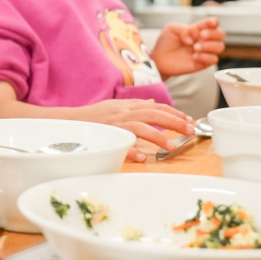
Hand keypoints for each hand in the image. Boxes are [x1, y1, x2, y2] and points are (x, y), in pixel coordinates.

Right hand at [72, 99, 194, 161]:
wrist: (70, 121)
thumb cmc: (94, 116)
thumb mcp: (116, 105)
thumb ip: (135, 104)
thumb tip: (153, 101)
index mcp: (128, 105)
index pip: (156, 106)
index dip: (174, 113)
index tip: (189, 121)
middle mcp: (123, 112)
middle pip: (153, 114)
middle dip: (174, 121)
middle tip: (190, 130)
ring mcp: (115, 124)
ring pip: (140, 127)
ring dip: (157, 136)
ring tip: (171, 146)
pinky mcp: (105, 135)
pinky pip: (119, 144)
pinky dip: (130, 150)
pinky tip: (141, 157)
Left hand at [151, 18, 225, 77]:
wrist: (159, 59)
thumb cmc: (166, 42)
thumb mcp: (171, 29)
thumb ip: (182, 29)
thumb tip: (192, 38)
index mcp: (197, 29)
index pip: (212, 24)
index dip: (214, 22)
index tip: (211, 23)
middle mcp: (203, 40)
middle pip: (221, 34)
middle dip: (213, 34)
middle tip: (201, 35)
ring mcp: (204, 52)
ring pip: (220, 47)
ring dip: (209, 46)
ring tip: (195, 47)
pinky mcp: (202, 63)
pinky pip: (213, 59)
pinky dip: (205, 57)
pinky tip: (194, 56)